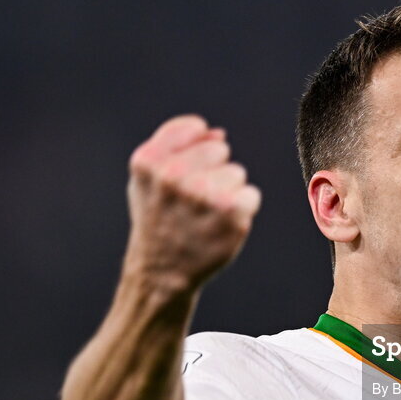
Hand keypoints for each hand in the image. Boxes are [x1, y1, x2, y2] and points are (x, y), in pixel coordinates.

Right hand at [123, 115, 260, 292]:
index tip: (183, 175)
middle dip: (213, 171)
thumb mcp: (149, 177)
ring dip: (228, 192)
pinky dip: (242, 210)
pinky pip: (251, 194)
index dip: (194, 151)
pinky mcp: (231, 214)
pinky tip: (221, 226)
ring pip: (237, 173)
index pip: (195, 128)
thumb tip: (217, 133)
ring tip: (205, 216)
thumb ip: (176, 144)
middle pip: (220, 150)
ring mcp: (203, 195)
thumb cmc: (158, 218)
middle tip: (195, 201)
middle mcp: (174, 175)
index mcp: (149, 160)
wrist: (162, 271)